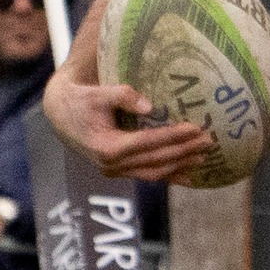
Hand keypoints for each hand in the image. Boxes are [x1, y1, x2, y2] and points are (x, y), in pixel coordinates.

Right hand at [42, 68, 213, 182]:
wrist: (61, 115)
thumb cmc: (82, 100)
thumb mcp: (98, 93)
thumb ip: (122, 96)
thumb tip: (149, 105)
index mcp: (107, 146)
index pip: (148, 143)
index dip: (173, 136)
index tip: (195, 128)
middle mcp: (111, 164)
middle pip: (155, 159)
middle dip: (184, 151)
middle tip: (208, 141)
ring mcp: (115, 171)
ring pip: (154, 172)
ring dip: (180, 166)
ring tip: (203, 158)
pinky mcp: (119, 171)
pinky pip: (147, 175)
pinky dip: (169, 176)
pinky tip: (188, 176)